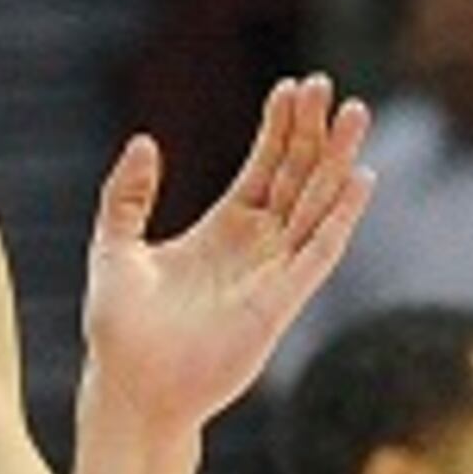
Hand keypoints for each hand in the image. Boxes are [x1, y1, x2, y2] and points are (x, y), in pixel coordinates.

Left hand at [79, 77, 374, 437]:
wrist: (131, 389)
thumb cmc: (119, 330)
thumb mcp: (113, 248)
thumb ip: (127, 197)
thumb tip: (143, 141)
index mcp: (221, 230)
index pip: (262, 168)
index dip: (278, 129)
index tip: (290, 87)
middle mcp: (255, 248)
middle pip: (296, 177)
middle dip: (312, 132)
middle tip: (326, 84)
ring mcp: (273, 273)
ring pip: (316, 205)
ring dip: (336, 161)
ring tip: (355, 113)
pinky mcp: (281, 302)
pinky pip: (320, 251)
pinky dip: (341, 216)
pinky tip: (359, 177)